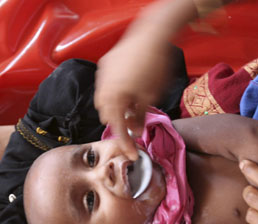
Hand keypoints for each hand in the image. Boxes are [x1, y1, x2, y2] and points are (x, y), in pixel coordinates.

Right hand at [94, 34, 173, 159]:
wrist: (153, 34)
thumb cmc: (155, 67)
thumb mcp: (151, 98)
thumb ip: (140, 118)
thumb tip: (136, 132)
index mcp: (113, 100)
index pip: (118, 131)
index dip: (126, 145)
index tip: (133, 155)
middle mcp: (102, 89)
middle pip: (108, 116)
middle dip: (121, 124)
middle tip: (136, 126)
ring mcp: (102, 76)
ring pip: (105, 101)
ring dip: (117, 108)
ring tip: (133, 107)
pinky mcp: (106, 65)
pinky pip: (107, 86)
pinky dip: (116, 93)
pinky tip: (130, 90)